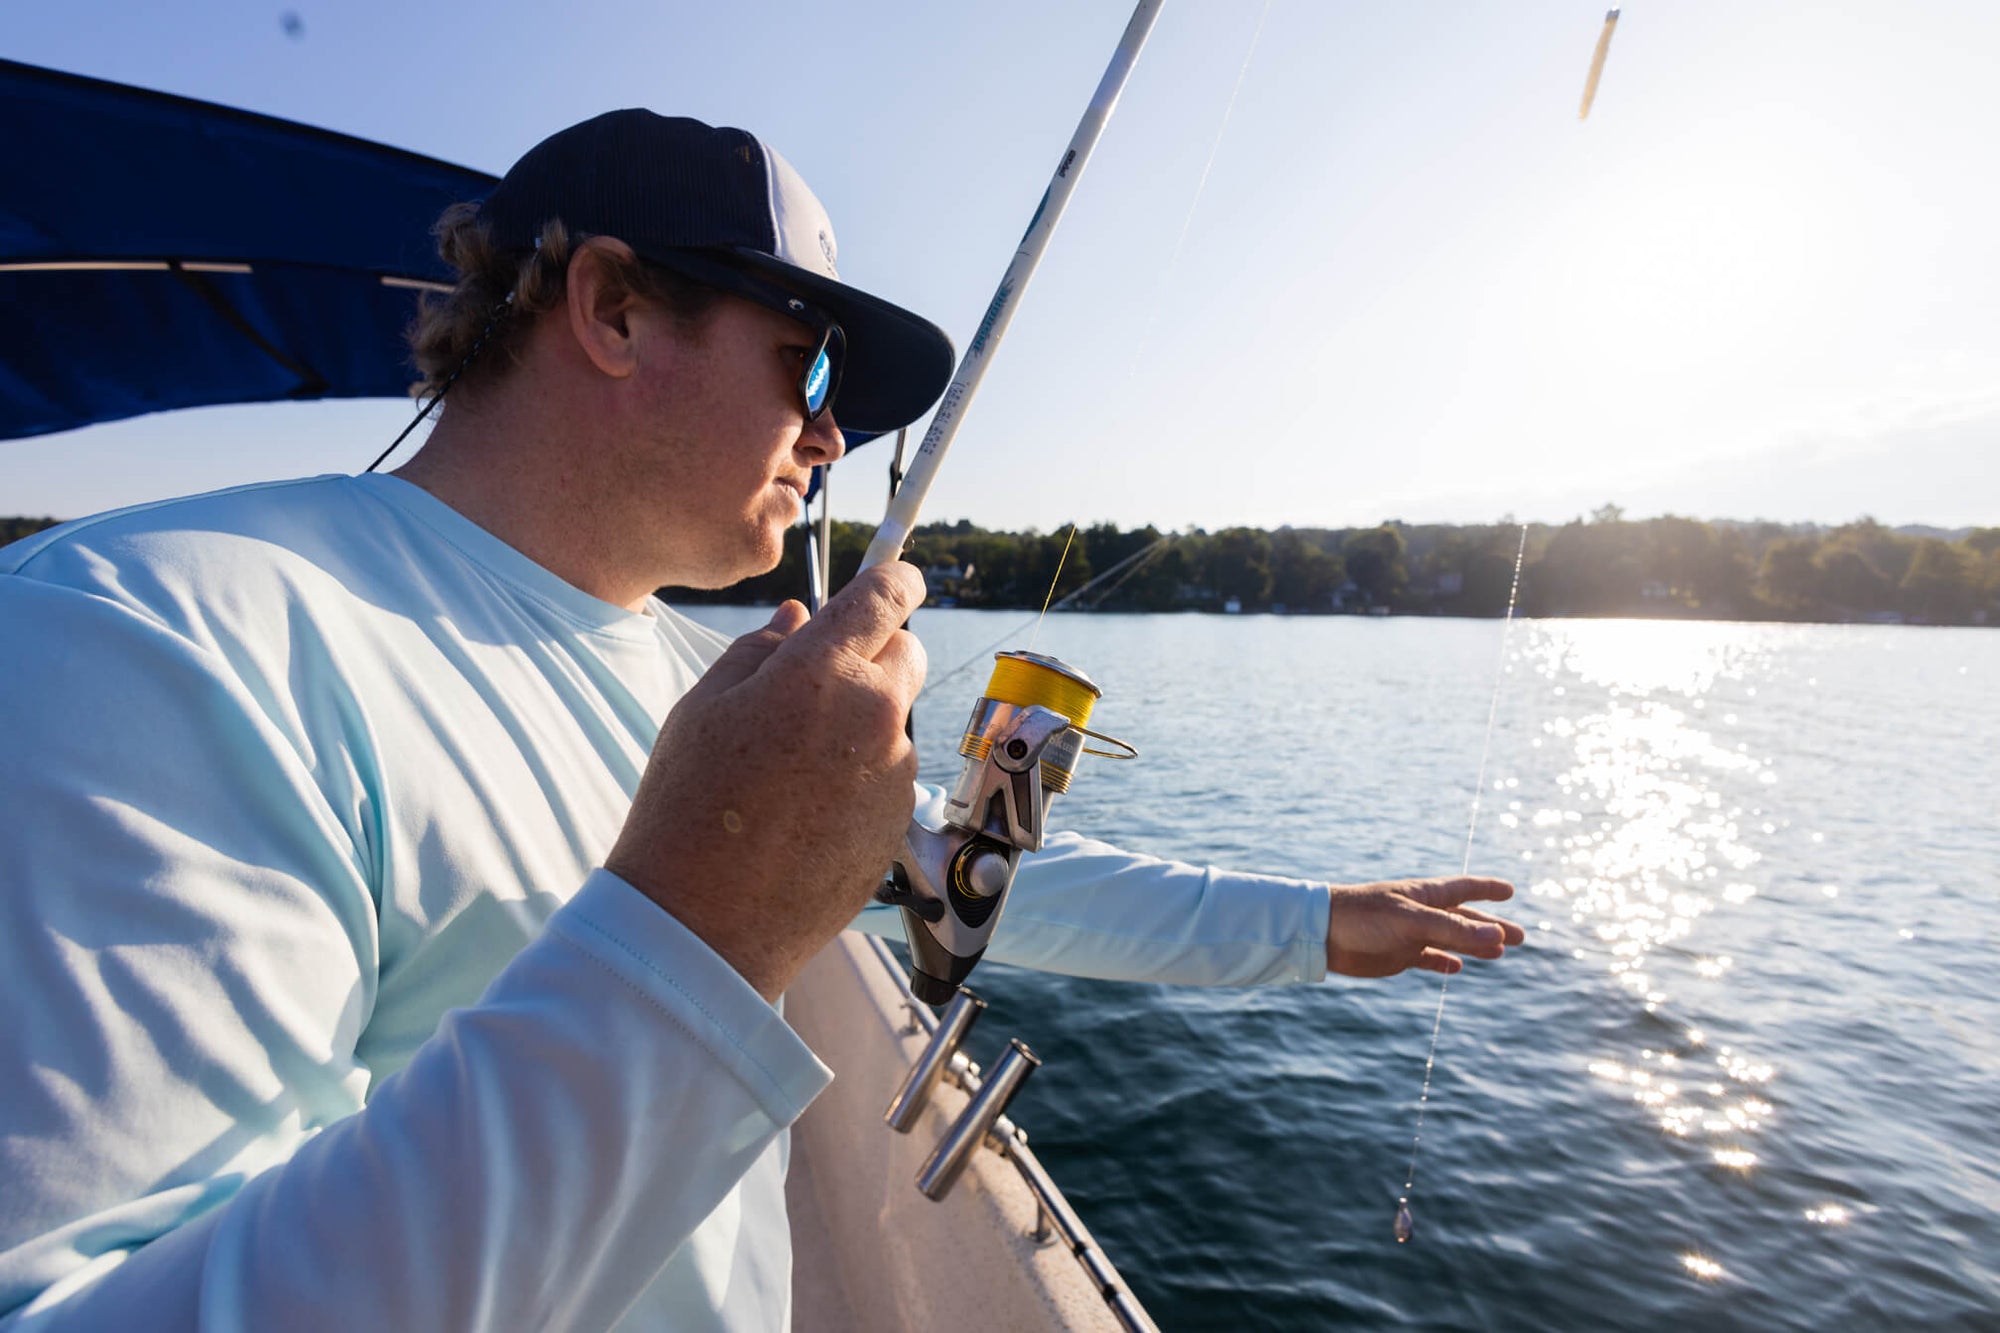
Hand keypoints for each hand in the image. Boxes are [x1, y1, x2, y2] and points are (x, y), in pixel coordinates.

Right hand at [606, 562, 927, 999]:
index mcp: (821, 673)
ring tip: (793, 766)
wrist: (705, 923)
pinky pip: (890, 773)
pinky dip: (863, 774)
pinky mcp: (899, 821)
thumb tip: (801, 617)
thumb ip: (761, 649)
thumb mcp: (703, 708)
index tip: (898, 578)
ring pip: (896, 717)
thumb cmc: (688, 807)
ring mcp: (894, 772)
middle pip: (907, 653)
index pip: (887, 596)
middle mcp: (874, 715)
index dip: (897, 579)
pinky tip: (808, 808)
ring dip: (864, 720)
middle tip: (821, 681)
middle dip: (876, 652)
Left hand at [1324, 876, 1523, 977]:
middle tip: (1522, 937)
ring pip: (1452, 940)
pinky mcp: (1398, 954)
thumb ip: (1454, 930)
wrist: (1322, 934)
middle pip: (1466, 919)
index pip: (1465, 888)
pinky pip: (1429, 958)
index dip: (1488, 889)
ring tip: (1501, 953)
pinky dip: (1445, 963)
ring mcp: (1411, 934)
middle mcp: (1421, 912)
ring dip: (1476, 946)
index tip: (1511, 890)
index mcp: (1425, 894)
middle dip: (1493, 927)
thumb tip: (1498, 936)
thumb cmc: (1364, 917)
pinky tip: (1458, 968)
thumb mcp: (1413, 922)